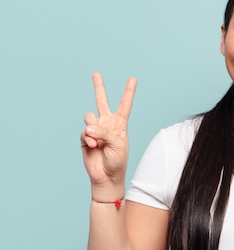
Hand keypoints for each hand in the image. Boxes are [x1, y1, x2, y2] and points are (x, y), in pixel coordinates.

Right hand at [80, 72, 136, 191]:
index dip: (129, 91)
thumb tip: (89, 127)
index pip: (125, 104)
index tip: (133, 78)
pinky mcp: (85, 137)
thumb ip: (105, 133)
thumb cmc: (117, 161)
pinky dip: (89, 139)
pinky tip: (94, 147)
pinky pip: (84, 131)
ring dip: (93, 128)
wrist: (106, 176)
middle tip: (96, 74)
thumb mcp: (118, 144)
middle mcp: (107, 124)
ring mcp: (95, 130)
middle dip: (99, 87)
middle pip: (102, 101)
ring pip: (89, 117)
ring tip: (98, 142)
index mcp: (120, 124)